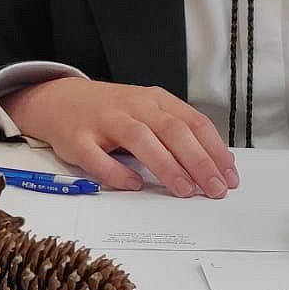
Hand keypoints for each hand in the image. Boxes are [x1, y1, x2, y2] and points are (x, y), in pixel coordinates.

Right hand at [4, 78, 238, 198]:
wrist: (59, 100)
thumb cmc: (111, 111)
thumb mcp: (148, 112)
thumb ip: (179, 132)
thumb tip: (217, 162)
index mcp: (154, 100)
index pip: (193, 122)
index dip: (214, 150)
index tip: (229, 175)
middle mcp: (132, 106)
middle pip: (172, 130)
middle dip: (198, 161)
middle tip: (214, 189)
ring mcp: (104, 121)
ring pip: (140, 139)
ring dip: (166, 165)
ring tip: (184, 190)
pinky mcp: (78, 139)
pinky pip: (97, 157)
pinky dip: (117, 173)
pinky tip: (134, 185)